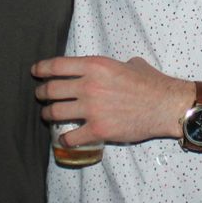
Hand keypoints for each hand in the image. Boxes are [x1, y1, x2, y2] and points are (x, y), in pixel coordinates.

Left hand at [33, 55, 192, 146]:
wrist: (166, 105)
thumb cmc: (151, 83)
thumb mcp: (129, 64)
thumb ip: (111, 66)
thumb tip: (108, 69)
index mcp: (95, 66)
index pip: (57, 66)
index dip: (42, 69)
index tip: (35, 72)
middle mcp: (89, 86)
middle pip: (51, 90)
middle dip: (42, 94)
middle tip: (41, 97)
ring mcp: (92, 109)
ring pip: (55, 112)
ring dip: (48, 115)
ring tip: (48, 115)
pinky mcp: (98, 129)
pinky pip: (71, 136)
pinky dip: (65, 138)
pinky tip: (65, 138)